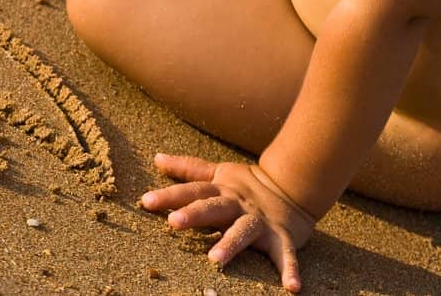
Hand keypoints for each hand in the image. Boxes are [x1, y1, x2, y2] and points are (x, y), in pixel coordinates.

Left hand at [139, 152, 316, 291]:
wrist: (294, 187)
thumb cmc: (248, 185)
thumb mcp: (219, 174)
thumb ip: (189, 169)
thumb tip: (157, 158)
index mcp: (222, 190)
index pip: (192, 190)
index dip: (169, 195)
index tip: (146, 201)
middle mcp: (238, 205)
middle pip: (213, 207)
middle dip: (194, 213)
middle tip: (174, 222)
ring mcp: (259, 221)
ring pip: (243, 231)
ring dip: (231, 244)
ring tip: (215, 260)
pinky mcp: (281, 238)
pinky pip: (286, 255)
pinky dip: (290, 270)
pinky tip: (292, 287)